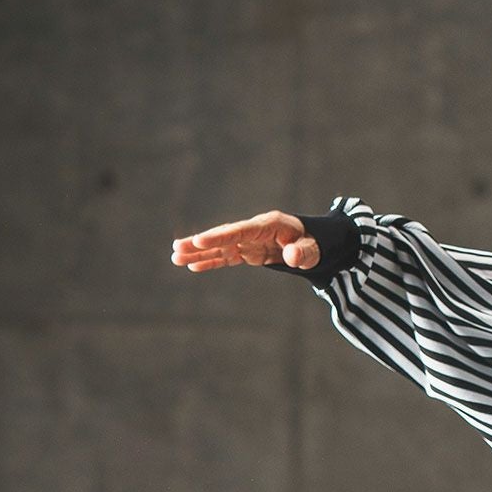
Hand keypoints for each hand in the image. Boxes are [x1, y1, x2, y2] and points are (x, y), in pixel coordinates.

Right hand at [170, 210, 318, 272]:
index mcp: (268, 225)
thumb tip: (291, 256)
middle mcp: (254, 231)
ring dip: (199, 252)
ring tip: (176, 258)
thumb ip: (303, 252)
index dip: (219, 237)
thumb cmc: (315, 244)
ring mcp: (250, 242)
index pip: (239, 231)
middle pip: (223, 236)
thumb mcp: (313, 250)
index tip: (199, 241)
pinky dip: (211, 261)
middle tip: (176, 249)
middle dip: (200, 243)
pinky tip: (193, 265)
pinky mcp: (249, 252)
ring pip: (221, 247)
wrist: (316, 243)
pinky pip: (227, 257)